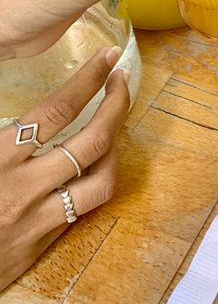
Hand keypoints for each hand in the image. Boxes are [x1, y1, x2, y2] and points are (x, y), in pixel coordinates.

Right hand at [0, 47, 128, 291]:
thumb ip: (0, 129)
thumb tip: (31, 114)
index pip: (56, 111)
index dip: (89, 80)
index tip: (108, 57)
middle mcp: (25, 188)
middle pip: (93, 142)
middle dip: (116, 105)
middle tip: (121, 81)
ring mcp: (37, 220)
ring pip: (101, 181)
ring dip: (114, 149)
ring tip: (112, 128)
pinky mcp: (40, 246)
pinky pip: (82, 211)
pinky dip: (94, 183)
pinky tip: (93, 166)